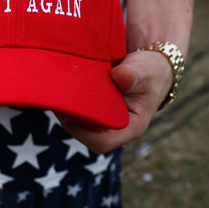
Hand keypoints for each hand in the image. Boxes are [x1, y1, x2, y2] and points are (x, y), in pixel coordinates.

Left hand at [56, 49, 173, 153]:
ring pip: (78, 123)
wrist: (149, 65)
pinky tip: (61, 86)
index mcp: (130, 126)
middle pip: (85, 134)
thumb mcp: (147, 70)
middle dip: (70, 118)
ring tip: (56, 91)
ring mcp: (103, 120)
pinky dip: (68, 100)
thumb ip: (135, 74)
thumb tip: (120, 76)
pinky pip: (78, 110)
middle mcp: (114, 128)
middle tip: (57, 98)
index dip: (84, 133)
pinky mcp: (94, 109)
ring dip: (66, 109)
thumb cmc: (151, 70)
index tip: (70, 114)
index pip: (103, 142)